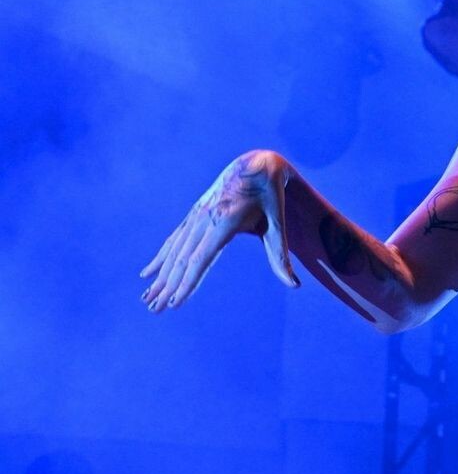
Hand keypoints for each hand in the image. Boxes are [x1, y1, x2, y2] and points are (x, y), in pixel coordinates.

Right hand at [139, 149, 299, 310]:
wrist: (254, 163)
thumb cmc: (270, 195)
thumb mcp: (277, 223)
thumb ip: (279, 254)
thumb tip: (293, 285)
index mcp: (224, 222)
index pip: (201, 259)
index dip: (187, 282)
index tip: (175, 302)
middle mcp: (204, 219)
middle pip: (182, 260)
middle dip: (167, 287)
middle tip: (154, 310)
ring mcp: (196, 216)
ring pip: (173, 251)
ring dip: (159, 277)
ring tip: (147, 298)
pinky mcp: (193, 215)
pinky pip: (174, 240)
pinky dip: (160, 258)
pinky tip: (148, 272)